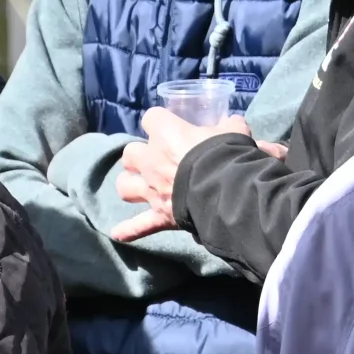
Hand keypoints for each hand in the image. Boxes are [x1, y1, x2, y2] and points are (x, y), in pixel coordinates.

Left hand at [109, 109, 272, 241]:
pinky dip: (130, 230)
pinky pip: (139, 225)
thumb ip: (228, 126)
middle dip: (140, 156)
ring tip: (141, 187)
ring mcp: (152, 190)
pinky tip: (119, 235)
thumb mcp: (234, 131)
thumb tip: (232, 123)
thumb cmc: (226, 156)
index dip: (161, 122)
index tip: (173, 127)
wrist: (228, 191)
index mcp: (166, 134)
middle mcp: (151, 161)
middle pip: (130, 153)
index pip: (152, 118)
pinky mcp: (159, 215)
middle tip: (157, 159)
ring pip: (124, 186)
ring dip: (131, 186)